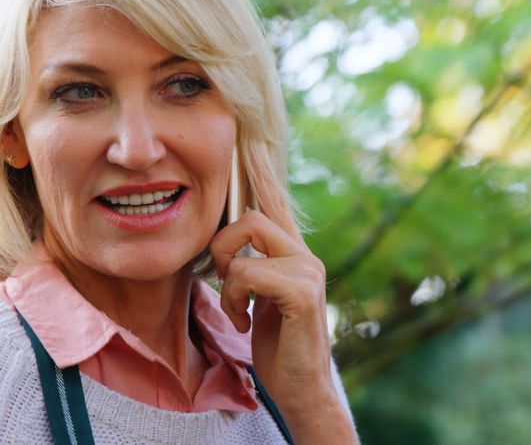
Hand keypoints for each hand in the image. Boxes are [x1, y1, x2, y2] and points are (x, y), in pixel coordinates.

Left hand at [208, 164, 356, 443]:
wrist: (301, 388)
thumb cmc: (277, 347)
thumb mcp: (257, 299)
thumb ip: (249, 268)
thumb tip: (225, 247)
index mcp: (294, 254)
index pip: (276, 202)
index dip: (262, 172)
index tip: (250, 143)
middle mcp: (305, 256)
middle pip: (251, 217)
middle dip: (222, 248)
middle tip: (223, 282)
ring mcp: (308, 271)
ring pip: (245, 247)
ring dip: (228, 282)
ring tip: (238, 309)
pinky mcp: (302, 292)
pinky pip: (247, 274)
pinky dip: (234, 299)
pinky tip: (245, 321)